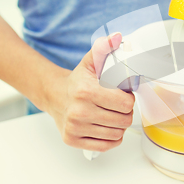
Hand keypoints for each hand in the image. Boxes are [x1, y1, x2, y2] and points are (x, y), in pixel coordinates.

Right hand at [45, 33, 134, 151]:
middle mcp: (79, 112)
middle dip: (126, 113)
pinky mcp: (73, 140)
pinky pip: (106, 145)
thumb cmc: (77, 81)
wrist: (54, 95)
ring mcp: (75, 128)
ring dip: (120, 126)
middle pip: (123, 120)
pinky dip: (112, 139)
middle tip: (120, 106)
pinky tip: (108, 128)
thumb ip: (104, 48)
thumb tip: (118, 37)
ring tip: (113, 116)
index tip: (124, 96)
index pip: (125, 104)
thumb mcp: (91, 62)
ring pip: (116, 134)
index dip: (129, 100)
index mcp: (86, 92)